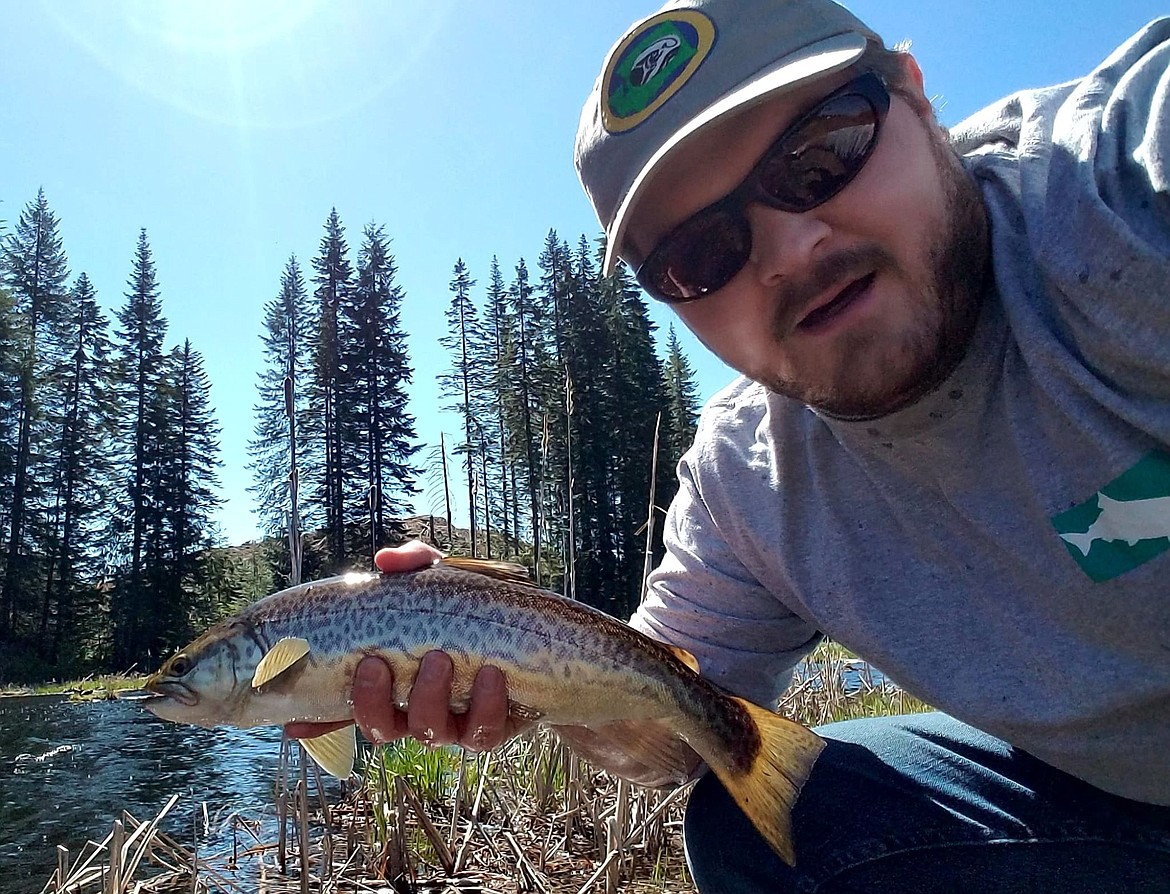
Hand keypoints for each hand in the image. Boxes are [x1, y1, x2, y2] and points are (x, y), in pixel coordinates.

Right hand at [284, 541, 526, 750]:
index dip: (317, 722)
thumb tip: (384, 563)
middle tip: (378, 664)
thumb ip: (415, 565)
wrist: (540, 642)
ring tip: (439, 659)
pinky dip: (486, 704)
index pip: (345, 708)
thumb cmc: (476, 610)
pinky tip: (491, 674)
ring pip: (427, 732)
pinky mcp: (491, 729)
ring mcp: (452, 723)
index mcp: (391, 682)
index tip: (294, 722)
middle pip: (380, 727)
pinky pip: (482, 732)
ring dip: (428, 696)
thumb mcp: (444, 580)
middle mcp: (414, 710)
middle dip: (372, 701)